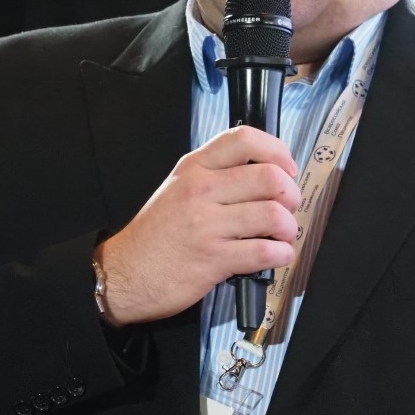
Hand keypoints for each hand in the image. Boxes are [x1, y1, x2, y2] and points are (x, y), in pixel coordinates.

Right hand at [96, 125, 300, 324]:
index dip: (277, 151)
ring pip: (272, 215)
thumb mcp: (177, 189)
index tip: (286, 169)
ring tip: (283, 235)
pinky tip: (277, 255)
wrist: (122, 274)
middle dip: (291, 195)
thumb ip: (215, 175)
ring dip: (288, 227)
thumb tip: (264, 174)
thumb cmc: (155, 235)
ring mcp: (206, 225)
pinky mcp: (212, 259)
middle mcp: (201, 190)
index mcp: (194, 168)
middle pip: (269, 178)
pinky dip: (281, 254)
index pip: (244, 139)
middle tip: (288, 207)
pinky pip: (263, 251)